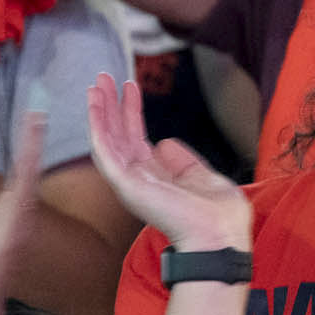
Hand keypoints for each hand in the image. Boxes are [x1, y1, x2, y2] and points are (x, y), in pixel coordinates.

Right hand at [86, 77, 253, 253]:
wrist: (219, 236)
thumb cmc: (219, 216)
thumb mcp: (206, 178)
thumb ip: (185, 161)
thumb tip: (166, 143)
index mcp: (158, 178)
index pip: (137, 139)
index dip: (131, 113)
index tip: (129, 88)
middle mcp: (139, 179)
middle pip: (118, 135)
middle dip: (110, 106)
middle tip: (103, 78)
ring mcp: (130, 181)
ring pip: (106, 139)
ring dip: (99, 110)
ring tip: (95, 83)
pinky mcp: (125, 182)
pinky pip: (104, 148)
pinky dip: (97, 124)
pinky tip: (95, 103)